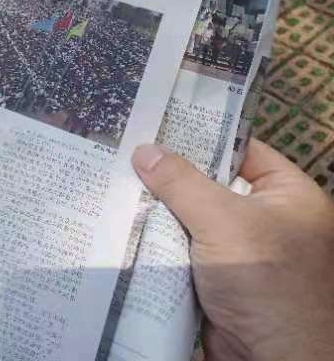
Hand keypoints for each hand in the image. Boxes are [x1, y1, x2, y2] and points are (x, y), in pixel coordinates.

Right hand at [132, 139, 333, 360]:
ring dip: (158, 209)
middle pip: (210, 184)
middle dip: (170, 175)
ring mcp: (240, 252)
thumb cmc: (265, 281)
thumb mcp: (225, 221)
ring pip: (191, 219)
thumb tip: (144, 150)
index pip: (242, 150)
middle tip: (127, 150)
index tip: (159, 123)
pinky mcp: (216, 280)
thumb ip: (182, 182)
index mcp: (288, 196)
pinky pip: (183, 250)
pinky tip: (123, 221)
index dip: (203, 136)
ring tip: (115, 180)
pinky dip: (158, 241)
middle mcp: (267, 220)